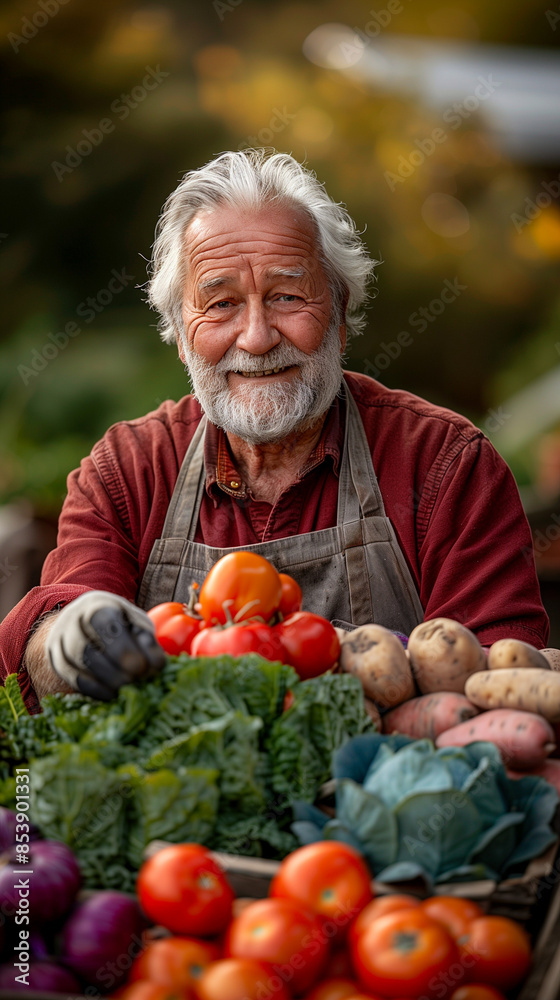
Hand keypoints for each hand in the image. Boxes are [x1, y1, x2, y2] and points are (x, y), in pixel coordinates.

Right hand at [46, 591, 164, 699]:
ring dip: (107, 681)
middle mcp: (71, 621)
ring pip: (77, 666)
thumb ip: (147, 639)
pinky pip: (73, 680)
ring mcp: (59, 642)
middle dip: (117, 669)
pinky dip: (95, 690)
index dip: (125, 649)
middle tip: (139, 680)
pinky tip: (113, 694)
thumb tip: (157, 664)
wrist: (86, 624)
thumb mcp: (136, 623)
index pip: (104, 624)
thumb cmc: (120, 624)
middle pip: (87, 649)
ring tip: (130, 689)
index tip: (147, 668)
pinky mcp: (56, 662)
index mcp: (96, 606)